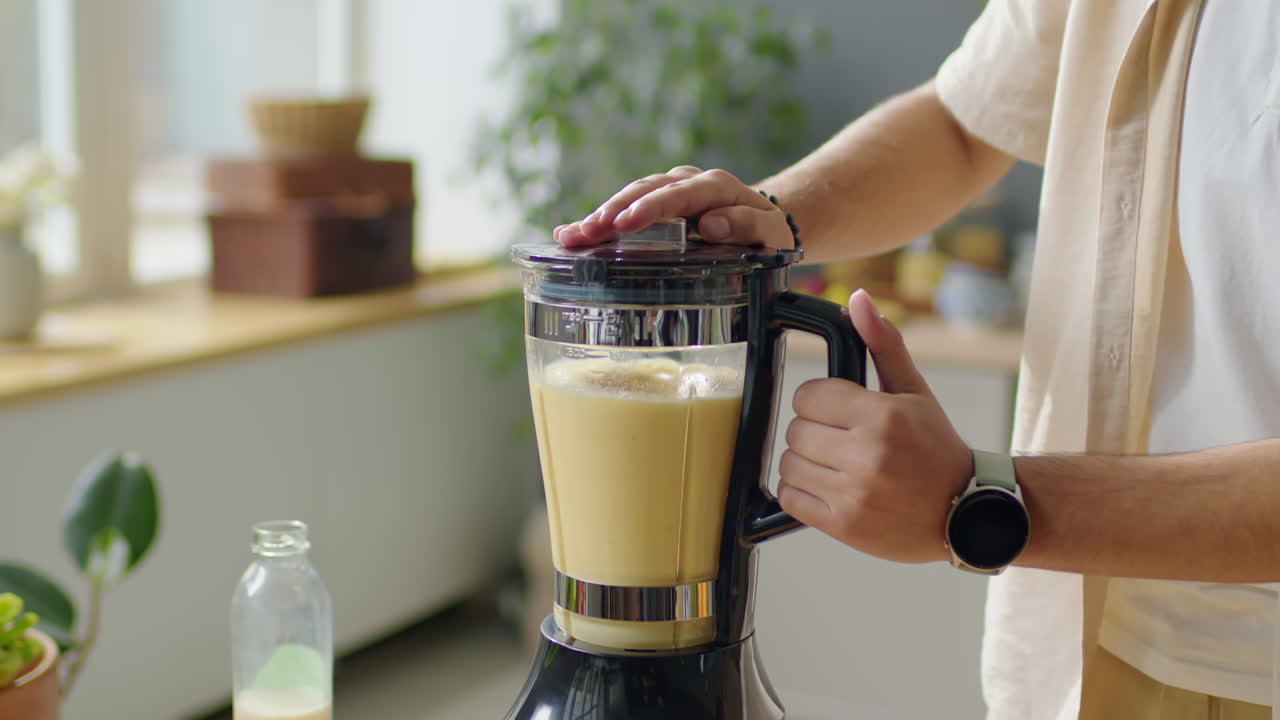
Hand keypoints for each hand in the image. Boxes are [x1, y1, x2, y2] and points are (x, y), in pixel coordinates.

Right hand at [553, 165, 796, 248]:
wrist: (761, 226)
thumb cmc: (767, 234)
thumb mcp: (771, 234)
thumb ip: (748, 226)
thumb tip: (710, 225)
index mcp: (716, 187)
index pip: (678, 194)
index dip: (649, 208)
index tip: (625, 225)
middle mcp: (687, 183)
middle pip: (644, 191)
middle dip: (612, 211)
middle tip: (587, 232)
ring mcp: (668, 192)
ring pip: (629, 197)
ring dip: (599, 216)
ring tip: (571, 236)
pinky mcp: (654, 206)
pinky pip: (624, 210)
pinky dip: (598, 222)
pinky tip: (568, 234)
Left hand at [778, 290, 973, 563]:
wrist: (966, 513)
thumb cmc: (936, 450)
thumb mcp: (914, 392)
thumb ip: (883, 345)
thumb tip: (857, 300)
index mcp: (883, 416)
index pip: (808, 395)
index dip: (819, 401)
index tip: (838, 410)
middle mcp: (867, 455)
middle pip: (796, 430)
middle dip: (814, 432)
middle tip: (841, 440)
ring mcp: (854, 493)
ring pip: (789, 464)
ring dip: (806, 462)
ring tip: (836, 465)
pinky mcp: (843, 524)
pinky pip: (791, 498)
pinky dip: (802, 492)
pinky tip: (829, 486)